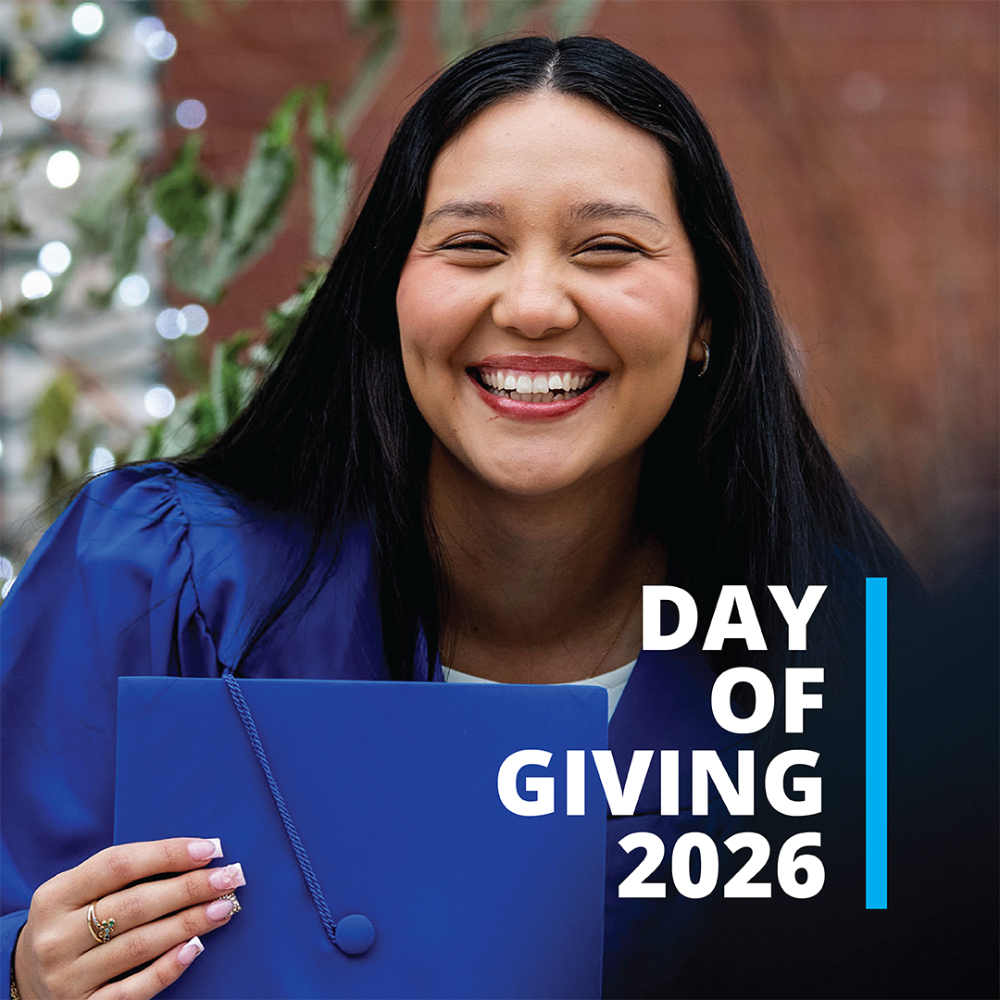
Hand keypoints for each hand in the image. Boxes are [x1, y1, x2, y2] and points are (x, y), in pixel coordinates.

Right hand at [13, 837, 244, 999]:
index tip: (210, 849)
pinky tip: (195, 949)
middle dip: (189, 888)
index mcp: (55, 896)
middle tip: (229, 878)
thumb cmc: (72, 923)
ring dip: (189, 924)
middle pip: (135, 905)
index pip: (118, 864)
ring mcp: (66, 978)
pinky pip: (133, 991)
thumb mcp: (80, 892)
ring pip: (139, 945)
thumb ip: (125, 875)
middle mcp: (56, 937)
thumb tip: (196, 857)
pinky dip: (167, 968)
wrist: (26, 980)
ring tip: (223, 907)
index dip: (168, 854)